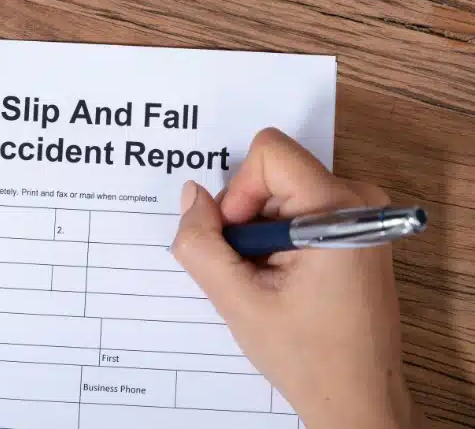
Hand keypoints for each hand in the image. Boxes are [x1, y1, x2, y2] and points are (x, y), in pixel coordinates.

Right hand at [172, 128, 419, 428]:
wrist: (357, 398)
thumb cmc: (307, 355)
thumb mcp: (237, 300)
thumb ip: (201, 243)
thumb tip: (191, 195)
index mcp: (339, 209)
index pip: (269, 152)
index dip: (239, 191)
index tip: (241, 240)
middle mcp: (358, 200)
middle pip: (272, 173)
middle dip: (246, 216)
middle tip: (249, 268)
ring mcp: (360, 214)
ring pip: (279, 193)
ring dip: (258, 233)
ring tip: (268, 280)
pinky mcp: (354, 229)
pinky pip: (296, 210)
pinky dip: (275, 239)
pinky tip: (282, 279)